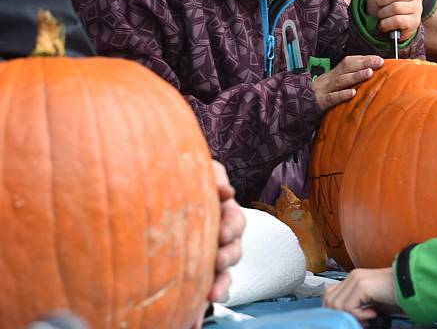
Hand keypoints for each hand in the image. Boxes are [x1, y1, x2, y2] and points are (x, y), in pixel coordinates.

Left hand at [191, 161, 245, 327]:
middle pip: (234, 250)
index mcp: (223, 212)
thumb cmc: (182, 181)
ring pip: (223, 275)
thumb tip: (225, 189)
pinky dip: (201, 308)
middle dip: (227, 256)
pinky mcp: (199, 278)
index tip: (221, 235)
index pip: (234, 220)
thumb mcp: (199, 170)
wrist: (154, 198)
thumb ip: (213, 175)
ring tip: (212, 295)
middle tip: (217, 261)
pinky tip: (193, 321)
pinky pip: (205, 294)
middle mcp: (221, 237)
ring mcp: (211, 258)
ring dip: (221, 285)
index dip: (231, 227)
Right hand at [312, 55, 383, 111]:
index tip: (379, 59)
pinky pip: (331, 98)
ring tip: (369, 73)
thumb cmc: (319, 96)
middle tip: (379, 62)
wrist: (294, 105)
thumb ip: (347, 81)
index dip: (363, 59)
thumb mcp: (331, 86)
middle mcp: (329, 79)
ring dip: (355, 76)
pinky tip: (352, 94)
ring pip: (340, 81)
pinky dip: (341, 95)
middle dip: (363, 63)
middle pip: (346, 67)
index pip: (349, 62)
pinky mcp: (320, 102)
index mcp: (333, 74)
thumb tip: (368, 76)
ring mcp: (324, 90)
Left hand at [323, 267, 398, 322]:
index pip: (330, 294)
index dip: (334, 310)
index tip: (348, 320)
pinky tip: (373, 313)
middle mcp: (352, 276)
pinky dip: (359, 315)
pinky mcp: (362, 285)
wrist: (411, 285)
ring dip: (351, 316)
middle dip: (340, 315)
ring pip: (336, 305)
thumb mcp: (371, 301)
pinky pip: (348, 307)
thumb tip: (344, 318)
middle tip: (360, 320)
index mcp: (353, 278)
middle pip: (329, 300)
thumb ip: (356, 305)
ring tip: (368, 317)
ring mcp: (356, 279)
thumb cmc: (395, 295)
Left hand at [366, 0, 422, 40]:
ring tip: (382, 15)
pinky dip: (386, 24)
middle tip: (379, 5)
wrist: (381, 25)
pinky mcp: (415, 22)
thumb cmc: (379, 5)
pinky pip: (398, 20)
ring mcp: (417, 8)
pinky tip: (384, 24)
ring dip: (382, 13)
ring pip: (396, 8)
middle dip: (381, 1)